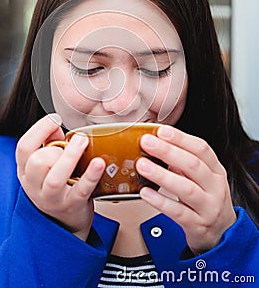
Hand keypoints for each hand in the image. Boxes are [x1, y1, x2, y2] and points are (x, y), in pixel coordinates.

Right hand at [16, 114, 105, 240]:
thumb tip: (55, 123)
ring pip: (55, 178)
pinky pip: (81, 190)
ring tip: (83, 141)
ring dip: (70, 157)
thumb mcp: (47, 164)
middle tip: (76, 140)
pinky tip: (99, 163)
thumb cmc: (58, 185)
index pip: (23, 148)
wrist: (64, 224)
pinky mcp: (71, 206)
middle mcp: (34, 186)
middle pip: (37, 162)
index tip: (55, 118)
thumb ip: (50, 143)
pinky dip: (91, 176)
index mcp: (25, 171)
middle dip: (55, 148)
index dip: (38, 129)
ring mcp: (52, 199)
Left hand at [136, 125, 236, 254]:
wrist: (223, 233)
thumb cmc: (207, 199)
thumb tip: (157, 144)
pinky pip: (178, 212)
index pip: (201, 149)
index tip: (162, 130)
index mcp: (216, 170)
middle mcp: (215, 187)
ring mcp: (208, 207)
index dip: (181, 138)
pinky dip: (160, 201)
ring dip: (162, 175)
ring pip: (186, 189)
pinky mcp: (197, 225)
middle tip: (147, 142)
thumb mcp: (202, 178)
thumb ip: (183, 162)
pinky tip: (145, 192)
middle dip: (168, 151)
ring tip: (142, 165)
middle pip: (193, 165)